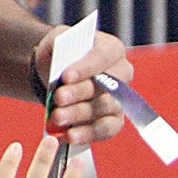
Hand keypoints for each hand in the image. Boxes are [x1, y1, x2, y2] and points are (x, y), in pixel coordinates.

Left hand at [33, 28, 131, 144]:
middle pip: (105, 85)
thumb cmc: (59, 55)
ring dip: (79, 114)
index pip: (102, 56)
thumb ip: (58, 43)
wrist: (56, 76)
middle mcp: (122, 73)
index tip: (66, 76)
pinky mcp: (114, 120)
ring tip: (57, 117)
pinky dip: (88, 133)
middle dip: (79, 93)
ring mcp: (120, 98)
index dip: (86, 67)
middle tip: (57, 98)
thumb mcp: (55, 42)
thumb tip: (62, 58)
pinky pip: (107, 129)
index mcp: (111, 49)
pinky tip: (69, 135)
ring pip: (105, 108)